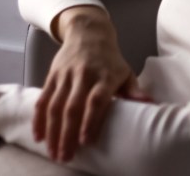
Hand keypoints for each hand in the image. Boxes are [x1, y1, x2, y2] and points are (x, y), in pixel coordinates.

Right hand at [36, 6, 152, 162]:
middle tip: (65, 157)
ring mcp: (66, 75)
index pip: (97, 100)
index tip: (87, 141)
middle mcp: (84, 75)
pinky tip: (38, 136)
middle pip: (73, 107)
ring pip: (55, 106)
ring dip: (52, 131)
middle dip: (67, 134)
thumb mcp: (125, 71)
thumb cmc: (110, 59)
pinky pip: (43, 99)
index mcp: (105, 76)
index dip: (91, 120)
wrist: (88, 32)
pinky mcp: (52, 75)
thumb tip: (150, 104)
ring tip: (52, 152)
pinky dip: (39, 118)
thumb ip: (134, 90)